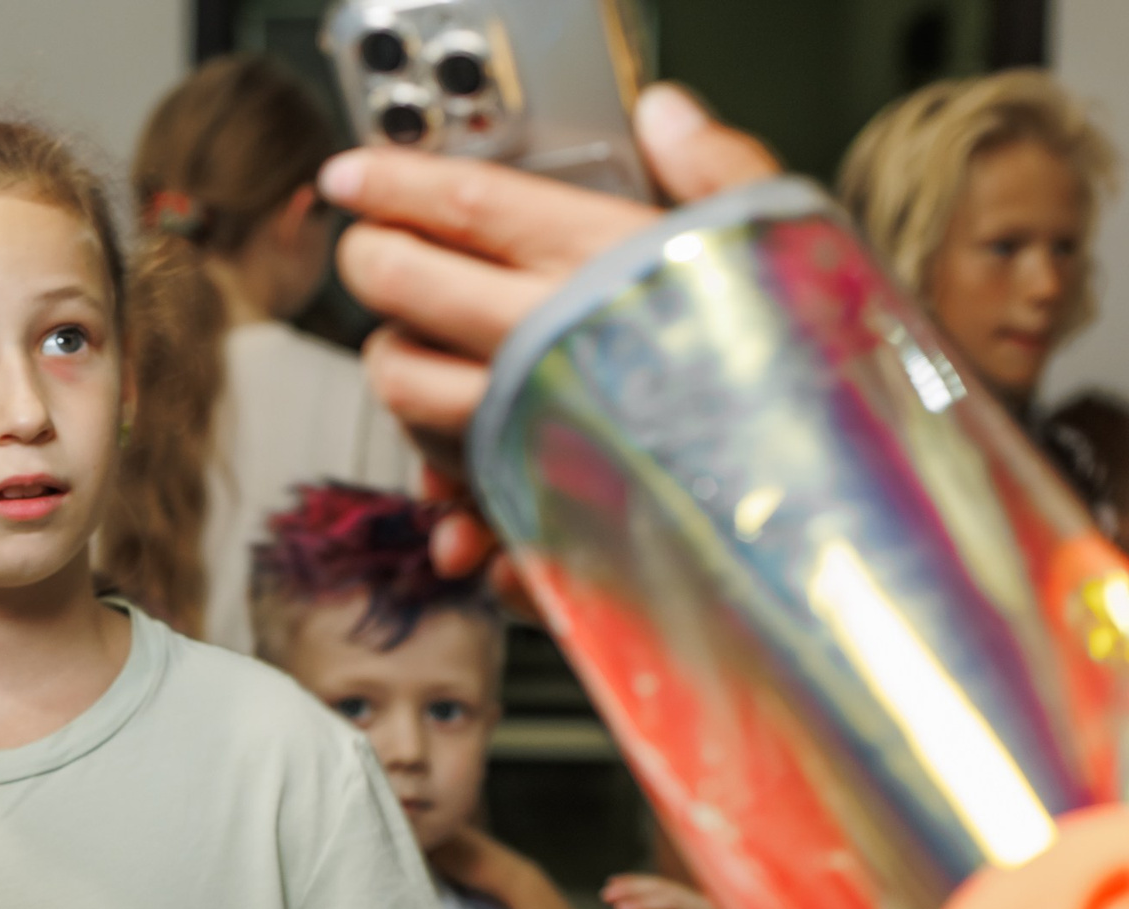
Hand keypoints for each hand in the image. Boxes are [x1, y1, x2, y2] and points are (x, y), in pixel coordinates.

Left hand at [326, 85, 780, 587]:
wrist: (842, 511)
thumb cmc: (820, 377)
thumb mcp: (781, 244)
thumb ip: (716, 172)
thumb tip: (665, 111)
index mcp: (604, 264)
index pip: (469, 206)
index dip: (395, 186)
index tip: (351, 177)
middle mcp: (552, 344)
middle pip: (404, 291)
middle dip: (372, 264)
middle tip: (374, 254)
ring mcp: (531, 430)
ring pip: (404, 390)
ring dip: (396, 371)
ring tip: (419, 356)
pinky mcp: (535, 511)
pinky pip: (453, 502)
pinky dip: (449, 504)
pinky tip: (464, 499)